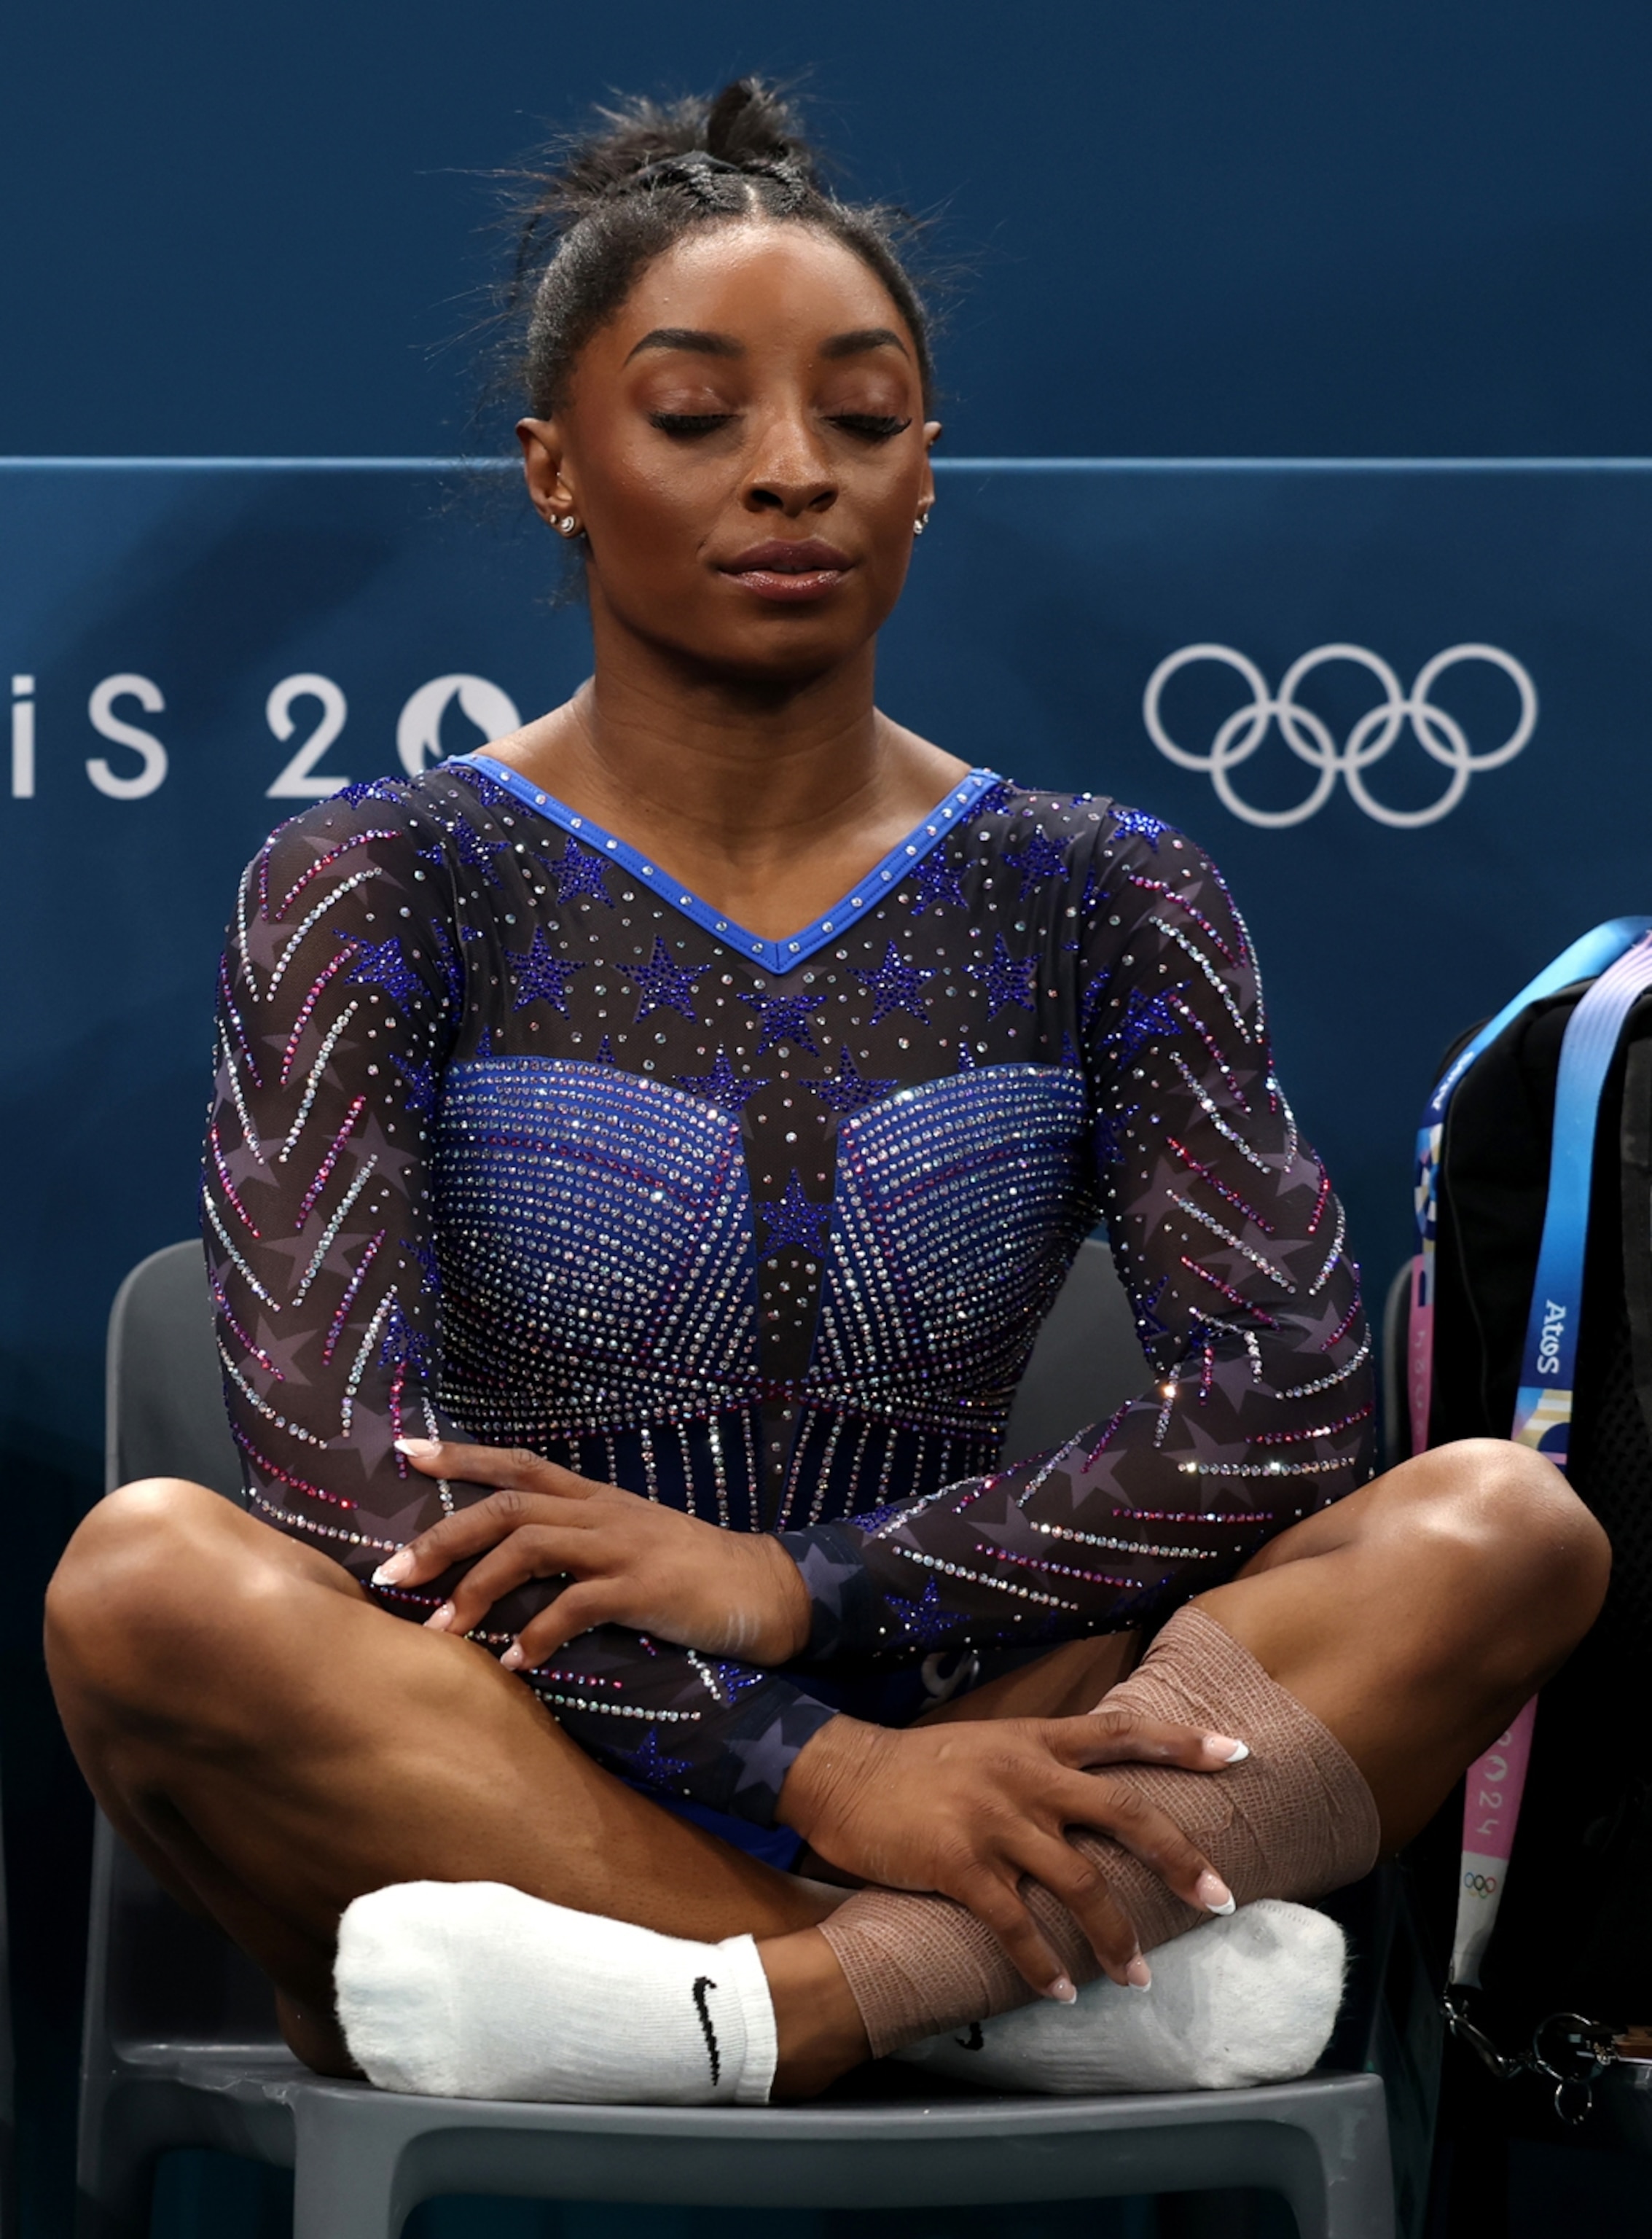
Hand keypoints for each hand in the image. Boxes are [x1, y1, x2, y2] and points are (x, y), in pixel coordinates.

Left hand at [376, 1438, 810, 1666]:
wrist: (762, 1589)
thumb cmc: (688, 1573)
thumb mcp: (627, 1541)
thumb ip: (575, 1543)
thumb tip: (510, 1565)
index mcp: (594, 1498)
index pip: (518, 1463)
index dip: (461, 1455)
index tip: (406, 1450)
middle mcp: (601, 1512)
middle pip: (507, 1505)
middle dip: (443, 1537)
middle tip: (392, 1573)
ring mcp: (622, 1546)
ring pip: (530, 1547)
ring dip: (478, 1589)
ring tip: (442, 1631)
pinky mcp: (642, 1587)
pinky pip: (576, 1605)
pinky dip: (537, 1634)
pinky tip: (514, 1663)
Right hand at [778, 1710, 1245, 1994]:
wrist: (841, 1772)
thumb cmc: (917, 1766)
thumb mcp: (989, 1745)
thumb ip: (1041, 1762)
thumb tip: (1093, 1793)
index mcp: (1037, 1741)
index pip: (1123, 1732)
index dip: (1183, 1742)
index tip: (1237, 1752)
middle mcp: (1028, 1774)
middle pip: (1126, 1813)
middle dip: (1180, 1858)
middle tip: (1221, 1899)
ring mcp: (996, 1818)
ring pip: (1081, 1882)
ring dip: (1116, 1937)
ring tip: (1135, 1978)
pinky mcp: (959, 1861)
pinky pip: (1017, 1924)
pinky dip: (1044, 1964)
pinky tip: (1062, 1991)